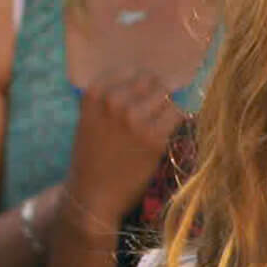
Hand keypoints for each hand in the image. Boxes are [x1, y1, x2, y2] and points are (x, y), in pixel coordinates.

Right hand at [64, 71, 184, 224]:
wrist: (93, 195)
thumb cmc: (93, 157)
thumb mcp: (89, 119)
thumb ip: (110, 98)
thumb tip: (148, 78)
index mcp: (95, 94)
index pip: (128, 71)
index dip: (138, 83)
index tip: (140, 95)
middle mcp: (114, 102)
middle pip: (151, 81)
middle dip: (155, 95)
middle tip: (150, 113)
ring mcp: (135, 119)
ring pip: (166, 97)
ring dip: (165, 110)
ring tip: (154, 127)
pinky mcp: (154, 138)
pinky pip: (177, 115)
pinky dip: (175, 123)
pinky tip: (163, 136)